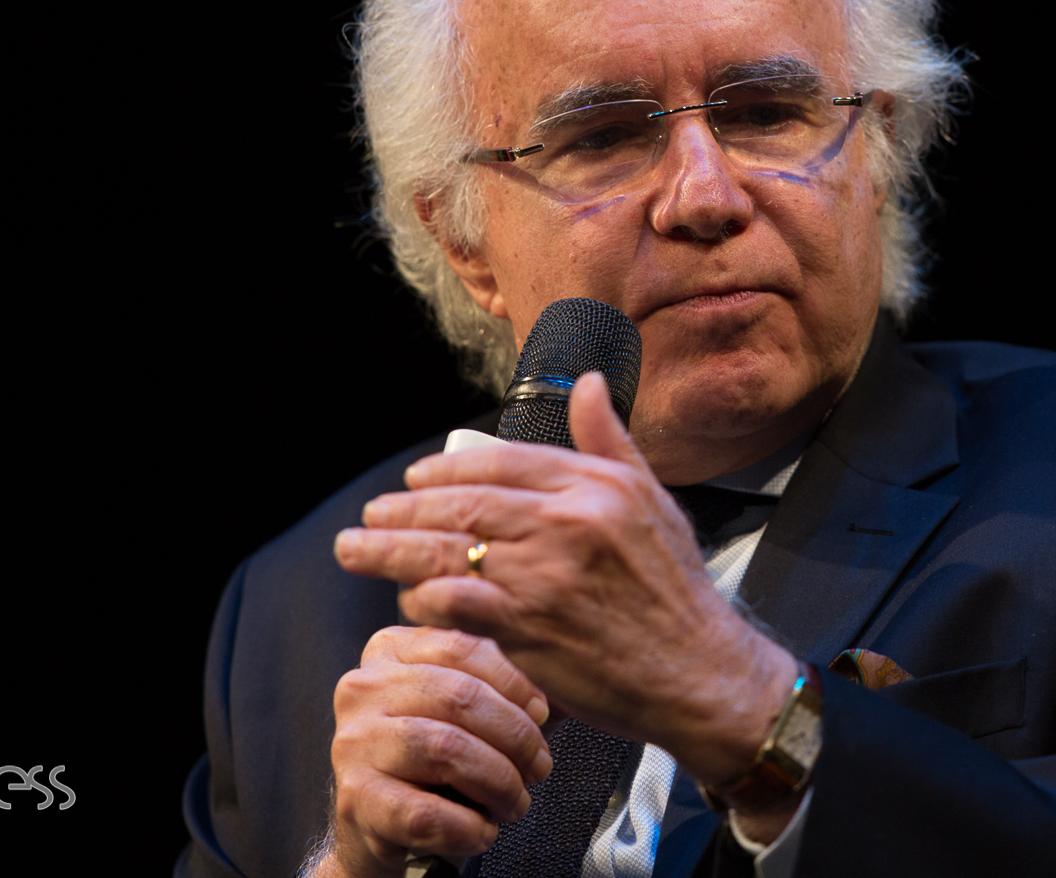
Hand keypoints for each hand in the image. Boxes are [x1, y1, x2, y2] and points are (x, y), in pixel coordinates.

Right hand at [324, 626, 554, 873]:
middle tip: (539, 766)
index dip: (515, 683)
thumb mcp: (455, 707)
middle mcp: (363, 689)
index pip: (464, 647)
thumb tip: (547, 700)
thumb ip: (494, 685)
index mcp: (389, 650)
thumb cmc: (429, 758)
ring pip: (445, 750)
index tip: (542, 713)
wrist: (376, 821)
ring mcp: (353, 743)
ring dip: (498, 781)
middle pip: (460, 698)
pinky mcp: (355, 799)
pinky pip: (425, 812)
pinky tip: (481, 831)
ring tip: (516, 801)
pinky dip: (467, 826)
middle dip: (515, 736)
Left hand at [332, 373, 797, 791]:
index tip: (415, 480)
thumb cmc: (676, 592)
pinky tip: (407, 599)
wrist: (699, 672)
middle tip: (371, 515)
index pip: (502, 461)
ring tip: (356, 549)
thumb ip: (610, 441)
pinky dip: (425, 599)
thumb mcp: (654, 501)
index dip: (448, 469)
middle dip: (405, 508)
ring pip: (448, 549)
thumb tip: (588, 383)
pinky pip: (455, 601)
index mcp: (596, 485)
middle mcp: (569, 521)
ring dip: (391, 549)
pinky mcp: (529, 627)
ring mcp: (545, 574)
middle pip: (464, 503)